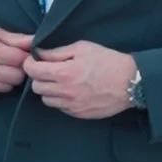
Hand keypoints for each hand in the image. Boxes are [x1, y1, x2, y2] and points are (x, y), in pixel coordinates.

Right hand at [0, 18, 33, 96]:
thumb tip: (37, 41)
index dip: (27, 57)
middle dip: (19, 69)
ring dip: (9, 78)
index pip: (22, 61)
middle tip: (13, 61)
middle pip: (17, 77)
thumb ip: (16, 39)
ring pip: (7, 87)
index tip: (24, 54)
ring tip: (1, 67)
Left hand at [24, 41, 138, 119]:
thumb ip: (58, 52)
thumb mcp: (83, 48)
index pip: (32, 71)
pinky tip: (72, 91)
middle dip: (39, 77)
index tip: (34, 61)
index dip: (29, 64)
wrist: (131, 82)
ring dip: (49, 90)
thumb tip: (39, 54)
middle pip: (36, 87)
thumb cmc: (109, 61)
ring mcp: (71, 105)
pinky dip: (61, 100)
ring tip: (61, 82)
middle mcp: (65, 91)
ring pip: (46, 99)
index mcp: (64, 72)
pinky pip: (60, 107)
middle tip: (49, 71)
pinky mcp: (79, 114)